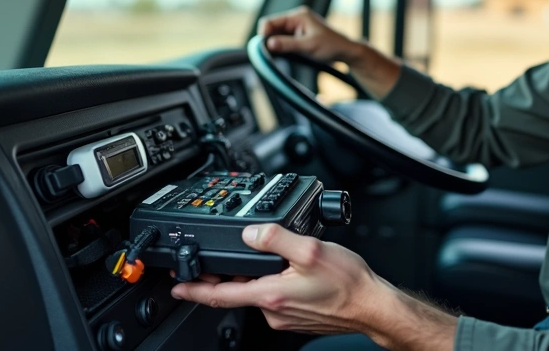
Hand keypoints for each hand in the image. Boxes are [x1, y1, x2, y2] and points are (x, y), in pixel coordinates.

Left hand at [172, 224, 457, 349]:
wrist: (373, 305)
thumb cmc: (348, 283)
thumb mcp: (310, 249)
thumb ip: (275, 237)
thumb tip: (250, 232)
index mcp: (269, 293)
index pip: (219, 295)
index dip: (192, 290)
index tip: (175, 286)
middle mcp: (272, 309)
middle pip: (236, 291)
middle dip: (222, 277)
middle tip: (208, 263)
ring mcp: (284, 315)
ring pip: (257, 292)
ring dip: (253, 277)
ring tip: (261, 257)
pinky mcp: (296, 316)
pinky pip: (275, 296)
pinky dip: (273, 282)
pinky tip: (287, 270)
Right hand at [257, 6, 361, 64]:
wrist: (345, 52)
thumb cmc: (330, 46)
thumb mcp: (308, 46)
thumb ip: (288, 44)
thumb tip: (268, 44)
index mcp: (298, 16)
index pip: (271, 21)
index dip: (264, 34)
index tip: (263, 48)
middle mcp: (296, 19)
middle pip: (272, 28)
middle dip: (269, 40)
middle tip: (269, 54)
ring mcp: (297, 28)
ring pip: (277, 35)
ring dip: (275, 45)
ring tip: (276, 56)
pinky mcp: (298, 36)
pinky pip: (283, 40)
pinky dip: (280, 47)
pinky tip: (282, 55)